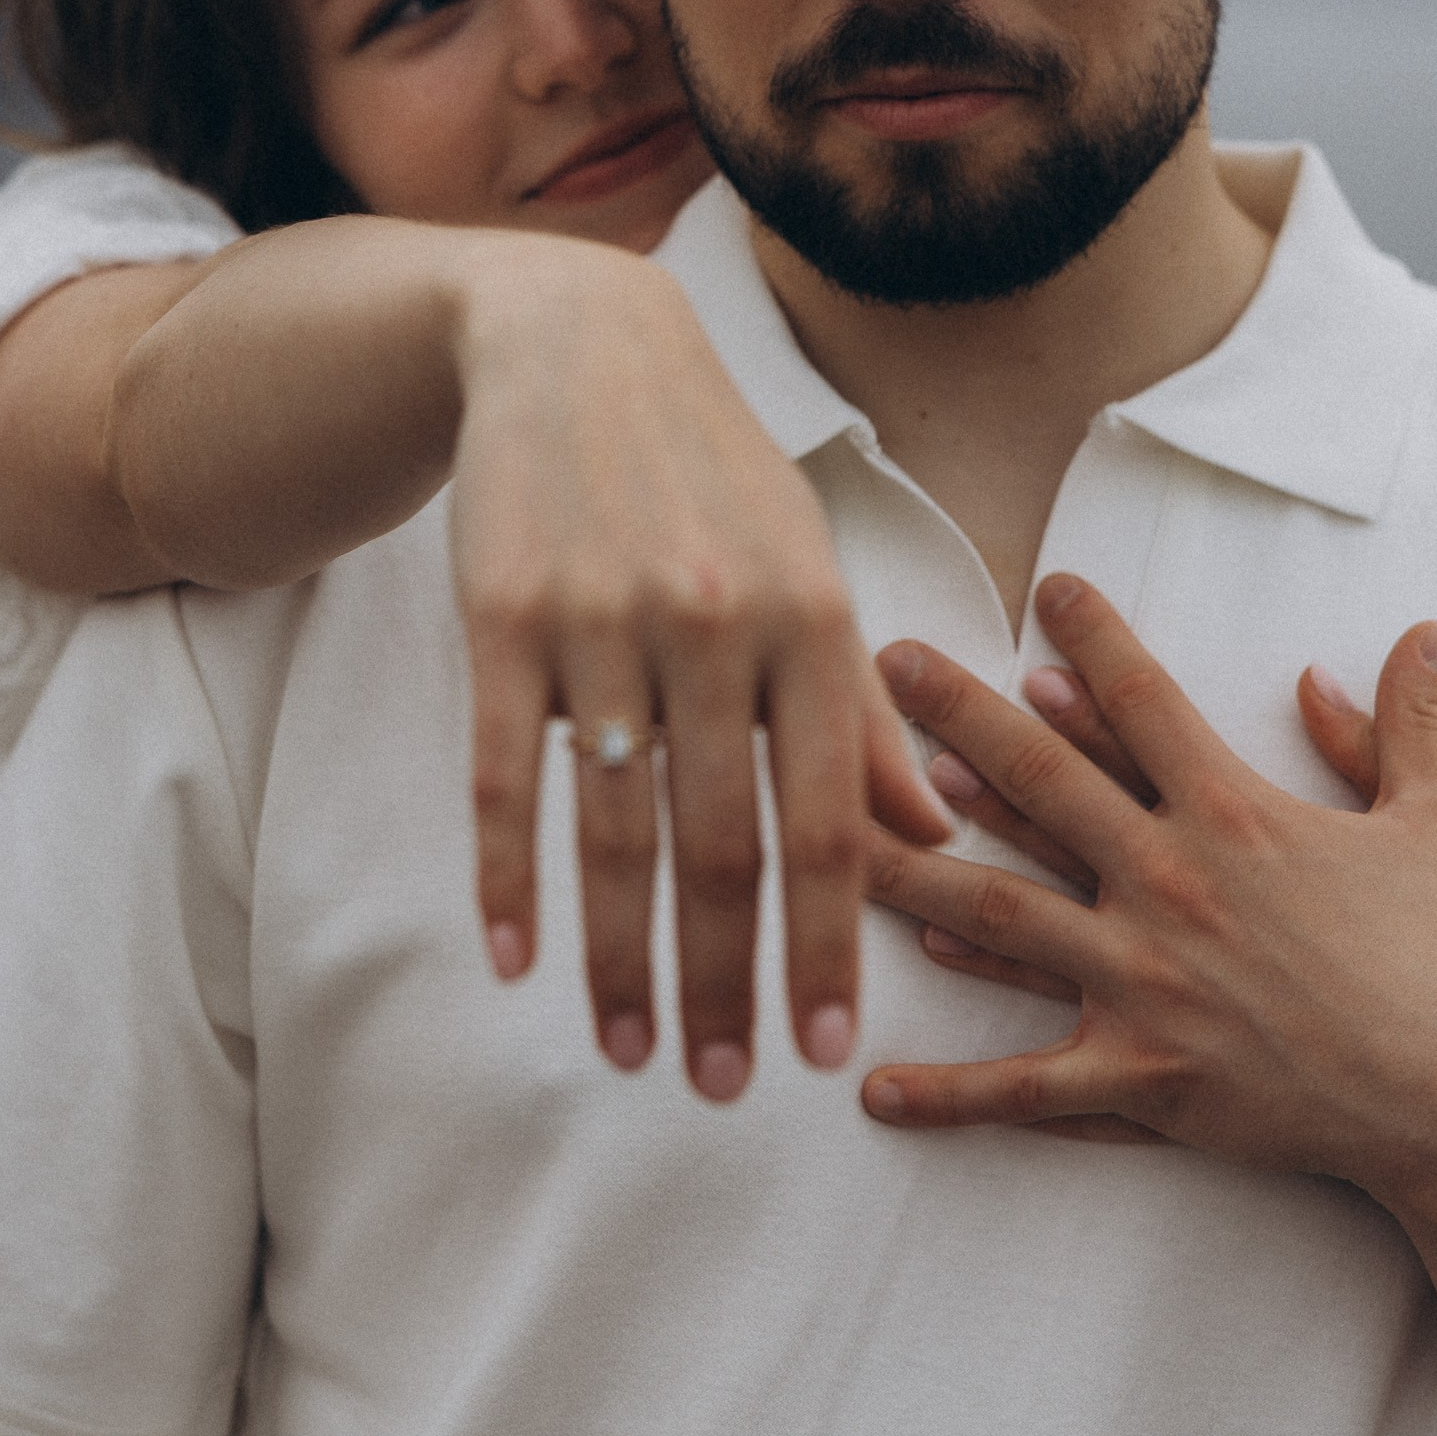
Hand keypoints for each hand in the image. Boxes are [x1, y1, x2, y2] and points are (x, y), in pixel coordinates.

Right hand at [453, 248, 947, 1098]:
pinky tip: (517, 961)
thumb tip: (932, 836)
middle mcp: (715, 626)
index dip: (830, 943)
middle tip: (726, 1087)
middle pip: (721, 845)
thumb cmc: (715, 478)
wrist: (579, 348)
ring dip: (619, 959)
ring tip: (626, 1051)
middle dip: (725, 983)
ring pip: (614, 829)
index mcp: (810, 621)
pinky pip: (505, 774)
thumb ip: (862, 714)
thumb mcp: (810, 572)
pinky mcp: (504, 617)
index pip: (828, 819)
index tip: (829, 1052)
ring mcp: (604, 623)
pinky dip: (509, 876)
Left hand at [860, 576, 1436, 1202]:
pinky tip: (872, 1089)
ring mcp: (1148, 986)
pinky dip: (948, 1093)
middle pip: (1039, 780)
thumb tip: (1423, 632)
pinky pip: (1027, 1088)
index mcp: (1238, 812)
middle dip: (955, 715)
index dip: (1090, 633)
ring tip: (827, 834)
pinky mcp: (1147, 1081)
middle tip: (886, 661)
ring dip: (907, 872)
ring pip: (998, 917)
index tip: (1043, 582)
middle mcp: (1174, 884)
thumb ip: (1413, 724)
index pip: (1143, 697)